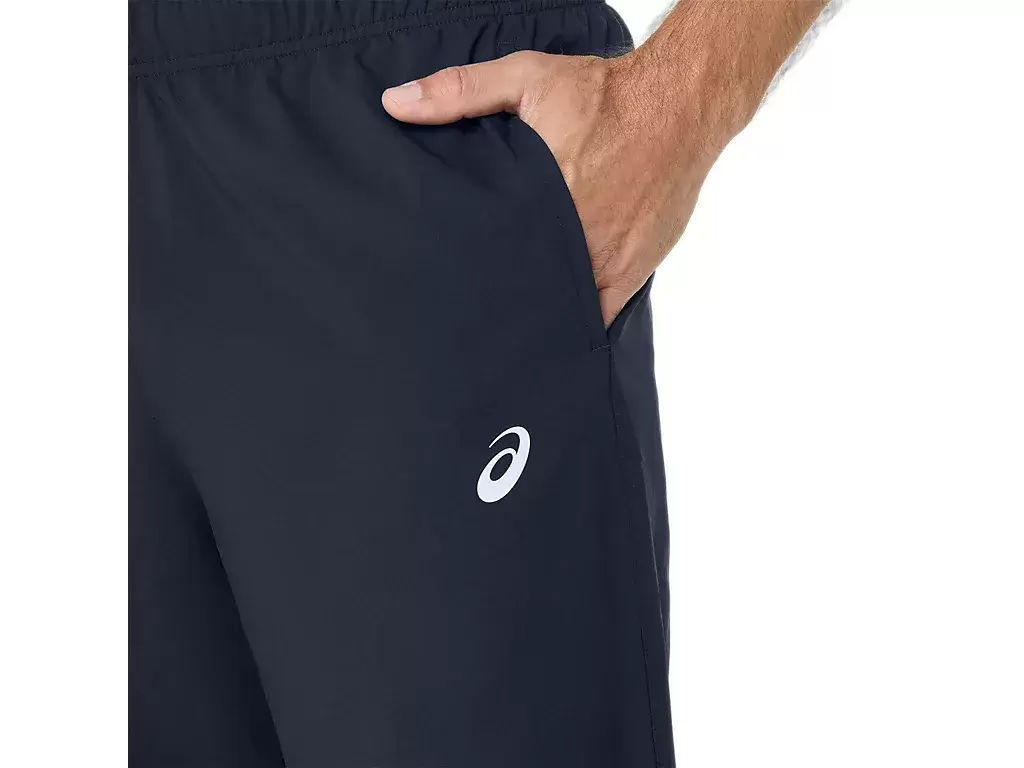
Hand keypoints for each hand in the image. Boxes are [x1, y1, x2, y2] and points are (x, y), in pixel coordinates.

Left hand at [382, 50, 720, 326]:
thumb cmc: (607, 95)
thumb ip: (460, 91)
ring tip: (507, 328)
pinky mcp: (634, 269)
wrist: (681, 102)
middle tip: (471, 311)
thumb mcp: (528, 78)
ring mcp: (606, 260)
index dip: (471, 276)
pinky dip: (580, 322)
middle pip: (526, 285)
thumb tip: (397, 104)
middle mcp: (574, 239)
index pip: (493, 256)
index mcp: (542, 202)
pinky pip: (602, 313)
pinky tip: (557, 335)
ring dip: (538, 311)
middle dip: (501, 296)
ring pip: (561, 305)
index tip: (447, 287)